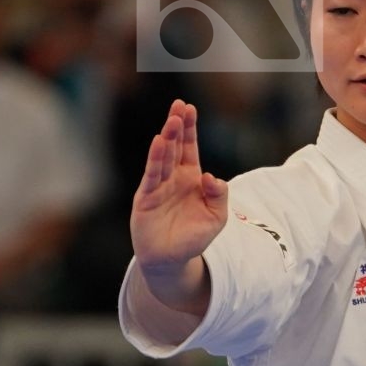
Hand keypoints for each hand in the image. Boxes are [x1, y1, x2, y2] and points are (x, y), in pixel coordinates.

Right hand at [129, 99, 227, 275]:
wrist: (172, 260)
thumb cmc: (194, 237)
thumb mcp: (217, 217)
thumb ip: (219, 195)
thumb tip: (211, 177)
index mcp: (191, 178)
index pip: (190, 148)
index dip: (190, 129)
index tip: (190, 108)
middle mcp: (173, 178)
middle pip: (175, 147)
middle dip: (178, 126)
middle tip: (179, 105)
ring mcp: (158, 186)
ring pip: (164, 158)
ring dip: (168, 138)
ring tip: (173, 121)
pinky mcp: (146, 198)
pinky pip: (151, 175)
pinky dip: (155, 159)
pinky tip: (159, 143)